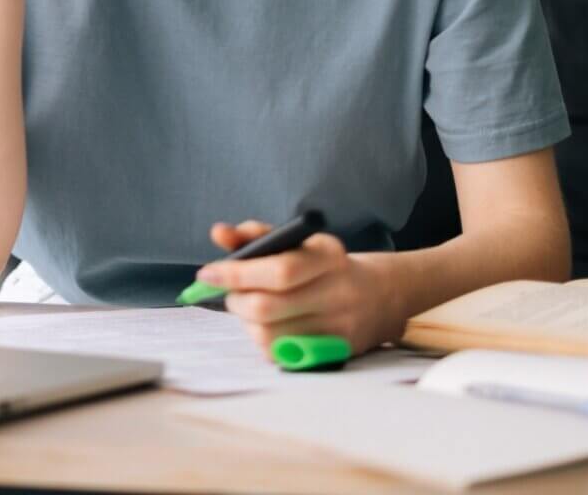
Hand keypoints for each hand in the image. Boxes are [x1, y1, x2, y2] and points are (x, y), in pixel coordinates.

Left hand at [199, 219, 404, 360]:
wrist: (380, 295)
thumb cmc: (325, 266)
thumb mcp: (299, 242)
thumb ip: (257, 235)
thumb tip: (218, 234)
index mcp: (330, 256)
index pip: (278, 270)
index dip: (236, 274)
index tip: (207, 274)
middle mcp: (338, 292)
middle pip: (268, 307)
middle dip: (235, 300)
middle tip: (228, 294)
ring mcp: (339, 327)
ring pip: (269, 334)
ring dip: (245, 322)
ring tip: (247, 308)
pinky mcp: (333, 353)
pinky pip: (280, 354)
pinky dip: (260, 339)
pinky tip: (265, 325)